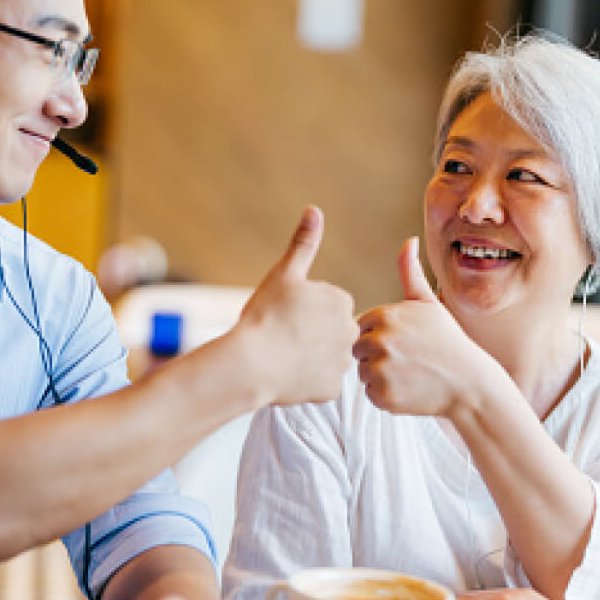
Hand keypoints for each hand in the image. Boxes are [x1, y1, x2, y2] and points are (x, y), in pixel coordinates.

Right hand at [236, 206, 357, 405]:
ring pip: (325, 357)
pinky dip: (306, 381)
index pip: (326, 304)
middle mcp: (349, 332)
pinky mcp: (331, 390)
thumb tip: (314, 209)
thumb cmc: (265, 315)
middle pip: (330, 330)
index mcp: (341, 302)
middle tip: (284, 335)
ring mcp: (341, 363)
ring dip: (310, 357)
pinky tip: (289, 375)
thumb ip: (303, 243)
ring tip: (284, 356)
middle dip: (311, 333)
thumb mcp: (284, 273)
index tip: (286, 314)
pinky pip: (320, 383)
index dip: (303, 309)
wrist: (250, 363)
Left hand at [354, 238, 491, 415]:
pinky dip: (386, 395)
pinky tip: (409, 389)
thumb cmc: (448, 342)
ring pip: (363, 372)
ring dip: (380, 375)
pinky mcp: (383, 395)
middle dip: (377, 355)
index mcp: (385, 315)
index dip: (381, 334)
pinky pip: (370, 393)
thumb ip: (411, 273)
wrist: (469, 383)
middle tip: (408, 359)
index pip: (361, 325)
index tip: (404, 340)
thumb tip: (409, 240)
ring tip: (410, 373)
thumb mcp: (429, 304)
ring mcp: (381, 369)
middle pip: (358, 349)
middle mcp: (379, 340)